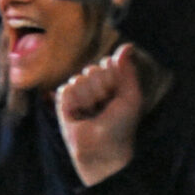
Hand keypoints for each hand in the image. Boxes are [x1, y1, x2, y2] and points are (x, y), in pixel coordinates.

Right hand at [55, 44, 146, 186]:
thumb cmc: (121, 125)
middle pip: (93, 69)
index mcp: (112, 81)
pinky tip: (79, 114)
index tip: (118, 96)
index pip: (108, 63)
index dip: (114, 78)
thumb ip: (127, 70)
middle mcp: (94, 85)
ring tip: (92, 113)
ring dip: (88, 98)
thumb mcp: (131, 96)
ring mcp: (78, 93)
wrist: (103, 148)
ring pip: (79, 78)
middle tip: (105, 107)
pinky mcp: (63, 102)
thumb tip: (128, 46)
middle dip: (101, 89)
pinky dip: (74, 102)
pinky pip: (67, 88)